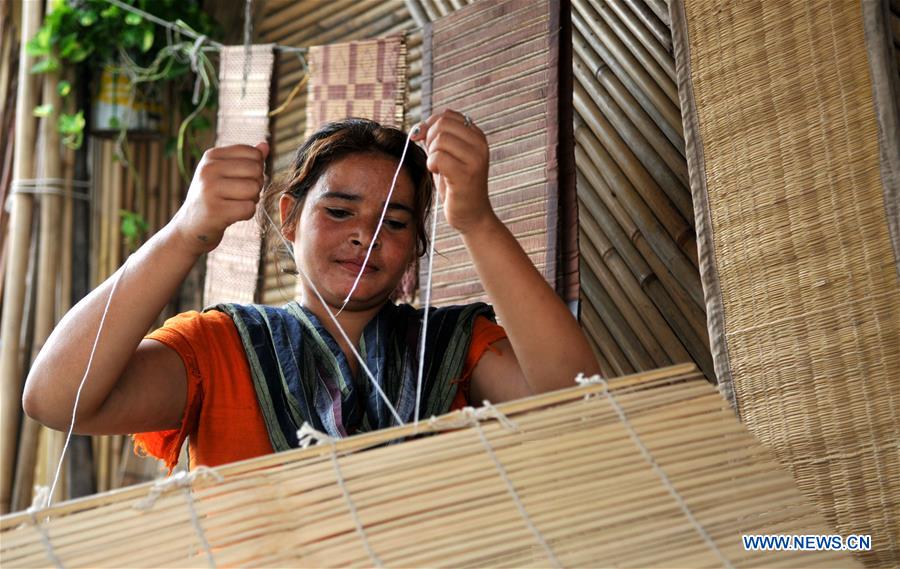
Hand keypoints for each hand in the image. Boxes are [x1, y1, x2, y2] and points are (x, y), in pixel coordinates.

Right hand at [170, 142, 268, 254]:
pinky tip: (232, 215)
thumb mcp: (224, 174)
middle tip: (240, 195)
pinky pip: (249, 208)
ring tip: (235, 204)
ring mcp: (210, 189)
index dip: (256, 169)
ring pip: (254, 189)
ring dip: (251, 200)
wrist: (190, 227)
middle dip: (256, 185)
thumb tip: (265, 145)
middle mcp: (208, 169)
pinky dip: (246, 214)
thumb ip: (246, 159)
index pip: (253, 153)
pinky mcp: (215, 211)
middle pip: (256, 170)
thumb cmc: (213, 197)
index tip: (242, 179)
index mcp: (211, 156)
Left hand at [411, 110, 493, 233]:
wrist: (472, 215)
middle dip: (430, 139)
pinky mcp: (467, 174)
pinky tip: (438, 174)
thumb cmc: (456, 186)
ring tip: (439, 168)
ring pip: (440, 139)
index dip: (430, 125)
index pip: (447, 115)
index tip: (427, 142)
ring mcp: (475, 158)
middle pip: (442, 123)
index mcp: (477, 136)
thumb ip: (436, 138)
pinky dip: (431, 165)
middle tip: (435, 159)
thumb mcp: (447, 156)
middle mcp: (480, 144)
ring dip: (431, 154)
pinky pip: (438, 157)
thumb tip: (418, 129)